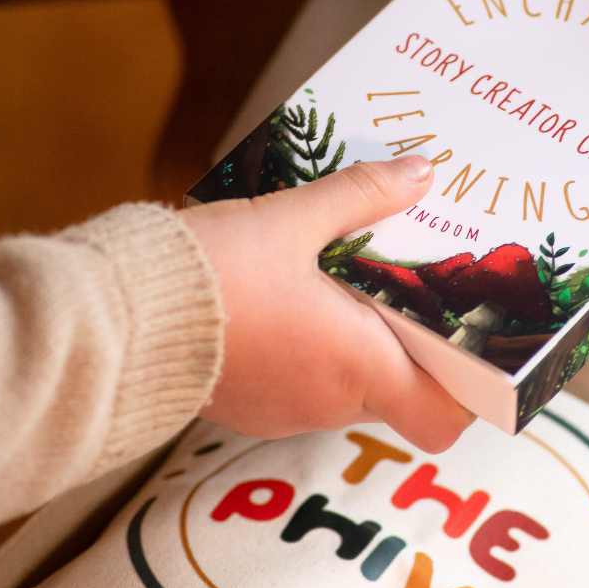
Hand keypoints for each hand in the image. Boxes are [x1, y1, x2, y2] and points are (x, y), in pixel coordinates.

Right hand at [182, 157, 472, 451]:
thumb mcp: (295, 219)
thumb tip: (421, 171)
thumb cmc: (214, 273)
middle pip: (400, 388)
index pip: (443, 416)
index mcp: (358, 365)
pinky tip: (298, 296)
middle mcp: (329, 401)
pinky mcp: (249, 404)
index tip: (471, 338)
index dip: (468, 386)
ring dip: (358, 338)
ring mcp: (285, 410)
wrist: (117, 315)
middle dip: (410, 340)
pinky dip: (315, 347)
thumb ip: (363, 195)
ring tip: (351, 276)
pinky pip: (305, 381)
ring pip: (350, 382)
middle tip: (408, 281)